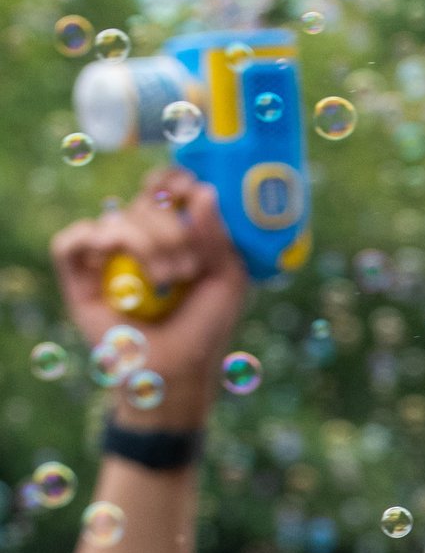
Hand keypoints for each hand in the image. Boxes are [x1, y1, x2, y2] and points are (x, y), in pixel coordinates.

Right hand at [51, 176, 248, 428]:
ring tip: (164, 280)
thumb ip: (218, 236)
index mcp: (171, 230)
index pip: (163, 185)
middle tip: (186, 269)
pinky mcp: (78, 276)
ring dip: (144, 244)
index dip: (172, 180)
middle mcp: (137, 237)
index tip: (188, 193)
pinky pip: (70, 242)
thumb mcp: (227, 280)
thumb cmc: (205, 328)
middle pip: (144, 202)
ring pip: (114, 220)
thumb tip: (201, 191)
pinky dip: (91, 243)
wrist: (178, 372)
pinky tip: (113, 263)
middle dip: (171, 231)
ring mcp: (106, 255)